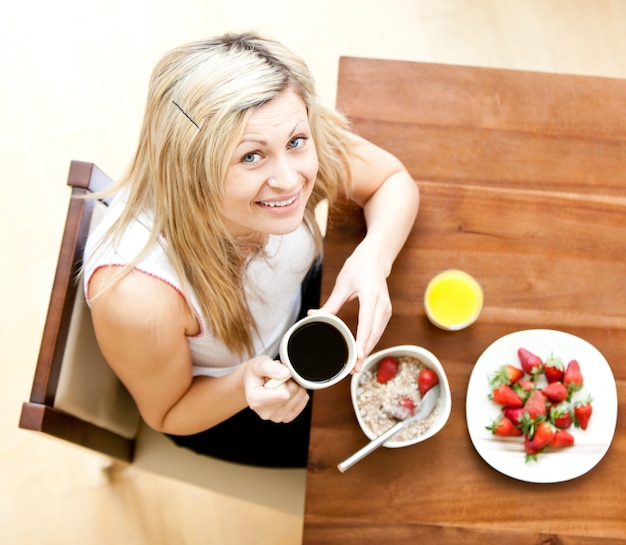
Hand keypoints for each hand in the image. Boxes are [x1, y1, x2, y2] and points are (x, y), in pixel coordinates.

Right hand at [243, 356, 309, 422]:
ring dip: (294, 386)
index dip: (283, 380)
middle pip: (292, 394)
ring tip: (281, 384)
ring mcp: (277, 417)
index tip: (274, 376)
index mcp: (256, 401)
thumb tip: (285, 373)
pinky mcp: (286, 418)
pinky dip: (298, 393)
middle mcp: (266, 413)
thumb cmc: (255, 373)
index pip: (283, 393)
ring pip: (300, 397)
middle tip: (277, 378)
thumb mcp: (258, 364)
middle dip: (289, 382)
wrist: (253, 382)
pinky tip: (287, 390)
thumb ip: (270, 367)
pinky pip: (302, 402)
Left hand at [314, 243, 391, 369]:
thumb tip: (313, 316)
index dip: (362, 342)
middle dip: (364, 353)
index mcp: (371, 296)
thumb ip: (331, 304)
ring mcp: (386, 309)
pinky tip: (361, 352)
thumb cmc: (359, 268)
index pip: (367, 324)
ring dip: (367, 350)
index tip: (357, 357)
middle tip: (352, 370)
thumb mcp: (342, 285)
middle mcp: (382, 305)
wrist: (376, 258)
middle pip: (373, 334)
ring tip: (355, 366)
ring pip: (377, 335)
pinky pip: (378, 331)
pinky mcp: (385, 312)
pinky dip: (370, 343)